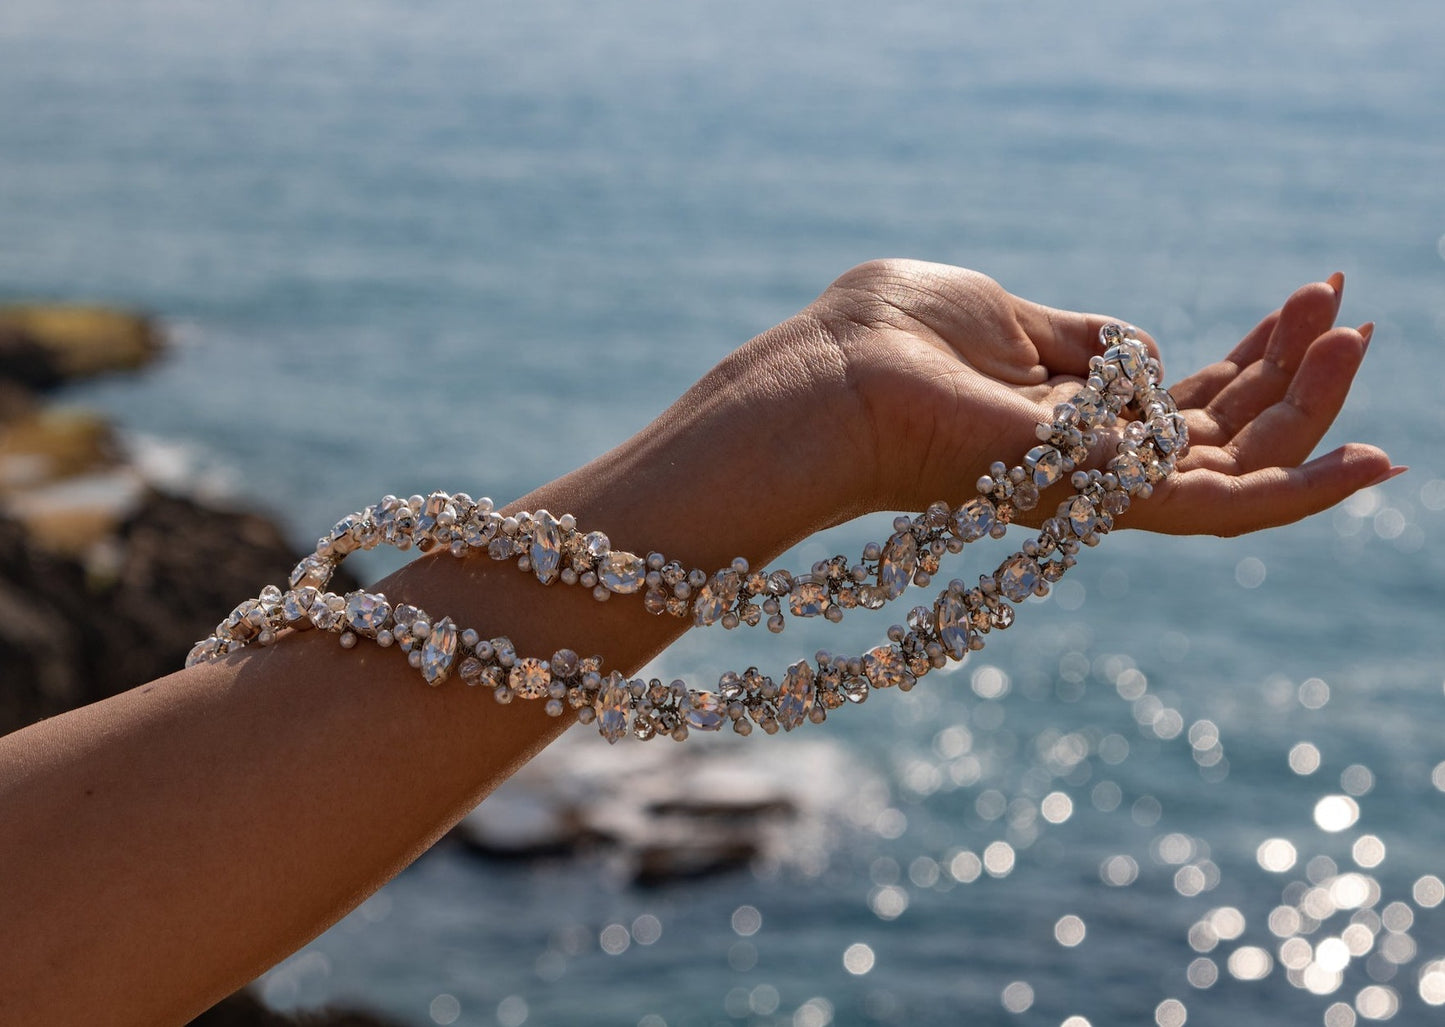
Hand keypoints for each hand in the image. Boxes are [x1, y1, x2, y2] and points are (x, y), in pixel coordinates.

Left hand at [786, 259, 1393, 534]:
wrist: (833, 381)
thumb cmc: (890, 337)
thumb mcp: (1006, 316)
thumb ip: (1087, 342)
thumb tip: (1145, 354)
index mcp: (1063, 418)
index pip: (1179, 400)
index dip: (1248, 359)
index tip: (1307, 301)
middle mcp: (1084, 467)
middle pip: (1217, 435)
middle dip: (1291, 376)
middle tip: (1350, 312)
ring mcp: (1091, 492)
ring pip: (1235, 470)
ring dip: (1309, 411)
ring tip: (1360, 341)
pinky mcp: (1096, 502)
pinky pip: (1221, 512)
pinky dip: (1302, 493)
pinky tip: (1370, 464)